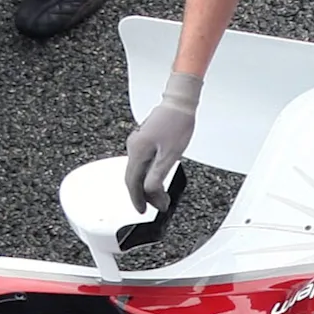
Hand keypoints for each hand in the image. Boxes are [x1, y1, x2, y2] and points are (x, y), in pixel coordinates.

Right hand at [125, 70, 202, 213]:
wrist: (180, 101)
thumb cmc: (177, 123)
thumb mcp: (170, 155)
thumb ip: (158, 176)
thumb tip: (151, 194)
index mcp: (137, 151)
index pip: (133, 183)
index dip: (137, 199)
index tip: (142, 211)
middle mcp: (134, 146)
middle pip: (134, 177)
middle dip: (144, 194)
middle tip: (157, 205)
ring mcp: (138, 141)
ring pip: (139, 170)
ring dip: (148, 184)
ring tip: (160, 194)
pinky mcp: (145, 138)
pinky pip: (143, 161)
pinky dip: (149, 173)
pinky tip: (158, 176)